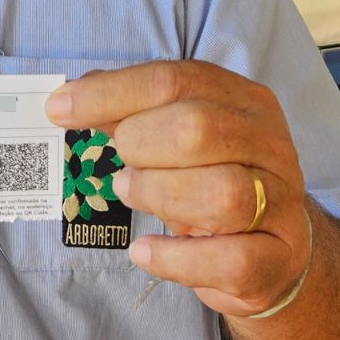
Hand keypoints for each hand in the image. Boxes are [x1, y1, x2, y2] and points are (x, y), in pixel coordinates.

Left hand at [46, 60, 308, 318]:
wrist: (275, 254)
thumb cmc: (213, 185)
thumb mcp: (177, 141)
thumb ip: (130, 114)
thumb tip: (72, 96)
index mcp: (245, 101)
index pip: (174, 79)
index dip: (110, 93)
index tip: (59, 109)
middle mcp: (271, 144)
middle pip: (198, 128)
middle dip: (141, 146)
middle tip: (120, 168)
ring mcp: (280, 203)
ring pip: (221, 193)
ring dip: (158, 195)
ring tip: (131, 196)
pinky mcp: (276, 259)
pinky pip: (229, 259)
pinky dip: (176, 258)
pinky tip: (145, 251)